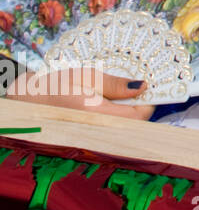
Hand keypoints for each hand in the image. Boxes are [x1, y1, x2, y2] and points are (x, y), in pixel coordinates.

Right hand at [5, 67, 154, 120]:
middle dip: (143, 103)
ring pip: (125, 123)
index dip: (151, 101)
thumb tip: (142, 87)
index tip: (156, 85)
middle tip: (148, 83)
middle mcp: (99, 128)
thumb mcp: (88, 77)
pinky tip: (120, 98)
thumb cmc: (58, 85)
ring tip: (133, 88)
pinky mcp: (93, 129)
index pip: (139, 116)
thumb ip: (116, 84)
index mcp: (98, 115)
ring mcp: (96, 131)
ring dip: (133, 107)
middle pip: (134, 121)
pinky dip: (121, 111)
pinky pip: (114, 123)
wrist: (32, 98)